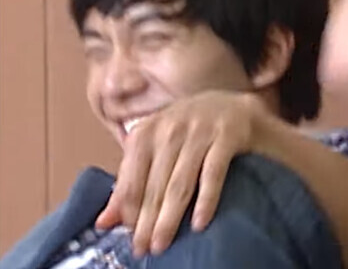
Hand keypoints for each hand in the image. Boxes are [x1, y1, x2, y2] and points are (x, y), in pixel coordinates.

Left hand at [96, 91, 266, 256]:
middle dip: (147, 221)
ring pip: (180, 182)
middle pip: (154, 185)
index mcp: (147, 132)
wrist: (236, 106)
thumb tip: (103, 222)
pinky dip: (206, 200)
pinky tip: (199, 223)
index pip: (131, 180)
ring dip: (169, 217)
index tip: (131, 239)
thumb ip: (132, 182)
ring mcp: (200, 130)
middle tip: (144, 249)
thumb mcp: (157, 149)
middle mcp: (171, 128)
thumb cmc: (190, 132)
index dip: (129, 212)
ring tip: (163, 243)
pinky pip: (213, 173)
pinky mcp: (227, 135)